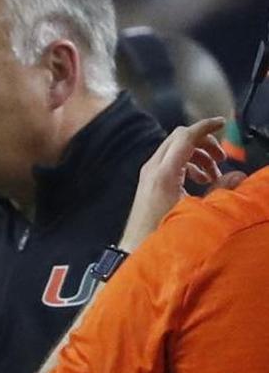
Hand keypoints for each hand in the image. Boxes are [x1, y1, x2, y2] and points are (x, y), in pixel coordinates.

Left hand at [118, 117, 233, 250]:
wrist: (136, 249)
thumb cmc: (163, 233)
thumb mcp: (197, 211)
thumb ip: (219, 190)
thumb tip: (237, 176)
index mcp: (164, 172)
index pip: (185, 137)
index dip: (205, 127)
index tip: (222, 123)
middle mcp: (153, 168)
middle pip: (180, 139)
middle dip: (204, 143)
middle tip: (222, 159)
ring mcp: (148, 174)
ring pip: (176, 150)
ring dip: (198, 156)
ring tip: (214, 174)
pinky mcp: (149, 182)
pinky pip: (170, 163)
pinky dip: (188, 165)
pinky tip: (201, 181)